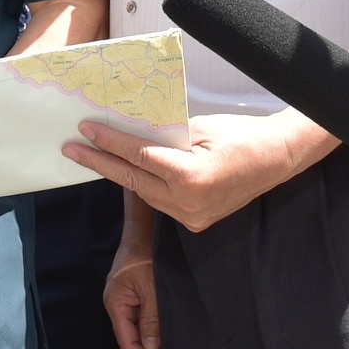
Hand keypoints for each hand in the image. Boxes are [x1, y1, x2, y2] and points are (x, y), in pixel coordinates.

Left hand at [65, 114, 327, 232]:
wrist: (276, 159)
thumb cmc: (242, 136)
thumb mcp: (199, 127)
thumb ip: (164, 134)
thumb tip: (129, 131)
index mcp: (190, 177)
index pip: (138, 157)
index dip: (110, 142)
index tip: (86, 130)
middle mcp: (188, 204)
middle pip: (133, 180)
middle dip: (100, 162)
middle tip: (72, 148)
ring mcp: (192, 217)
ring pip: (144, 193)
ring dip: (119, 174)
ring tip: (94, 155)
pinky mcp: (195, 221)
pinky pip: (159, 201)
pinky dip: (143, 184)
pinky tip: (127, 170)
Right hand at [102, 237, 160, 348]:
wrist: (144, 230)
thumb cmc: (145, 255)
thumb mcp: (152, 289)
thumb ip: (151, 319)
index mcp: (116, 303)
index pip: (127, 342)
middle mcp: (116, 303)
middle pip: (131, 337)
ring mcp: (124, 298)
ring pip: (137, 328)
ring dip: (152, 341)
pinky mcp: (132, 293)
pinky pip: (140, 317)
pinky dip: (153, 328)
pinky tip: (166, 334)